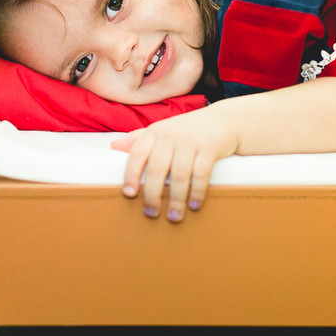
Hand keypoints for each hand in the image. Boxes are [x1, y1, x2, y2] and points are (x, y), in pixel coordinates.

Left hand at [110, 104, 238, 222]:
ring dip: (176, 199)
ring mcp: (190, 141)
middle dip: (152, 193)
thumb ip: (138, 138)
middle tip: (151, 213)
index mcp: (154, 132)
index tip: (128, 194)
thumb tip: (113, 147)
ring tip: (174, 216)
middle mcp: (170, 135)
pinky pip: (201, 173)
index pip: (137, 153)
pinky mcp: (209, 147)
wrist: (223, 120)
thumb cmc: (186, 130)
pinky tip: (194, 204)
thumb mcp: (162, 130)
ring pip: (179, 174)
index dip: (131, 173)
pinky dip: (197, 191)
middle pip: (157, 168)